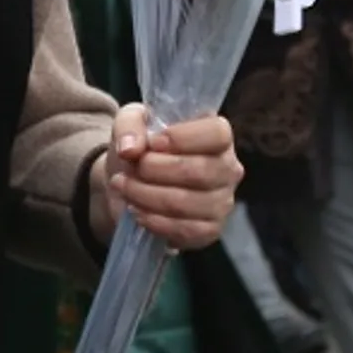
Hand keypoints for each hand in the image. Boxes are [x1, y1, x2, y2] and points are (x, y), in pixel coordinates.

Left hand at [97, 105, 238, 246]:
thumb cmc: (141, 148)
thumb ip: (129, 125)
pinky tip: (137, 211)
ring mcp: (223, 201)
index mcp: (217, 136)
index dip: (182, 138)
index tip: (152, 144)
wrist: (132, 183)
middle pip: (198, 171)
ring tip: (125, 188)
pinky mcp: (211, 229)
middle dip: (154, 170)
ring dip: (147, 196)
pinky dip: (155, 221)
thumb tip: (130, 149)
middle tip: (130, 169)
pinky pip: (187, 230)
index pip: (217, 133)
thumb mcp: (130, 122)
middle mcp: (228, 168)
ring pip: (188, 203)